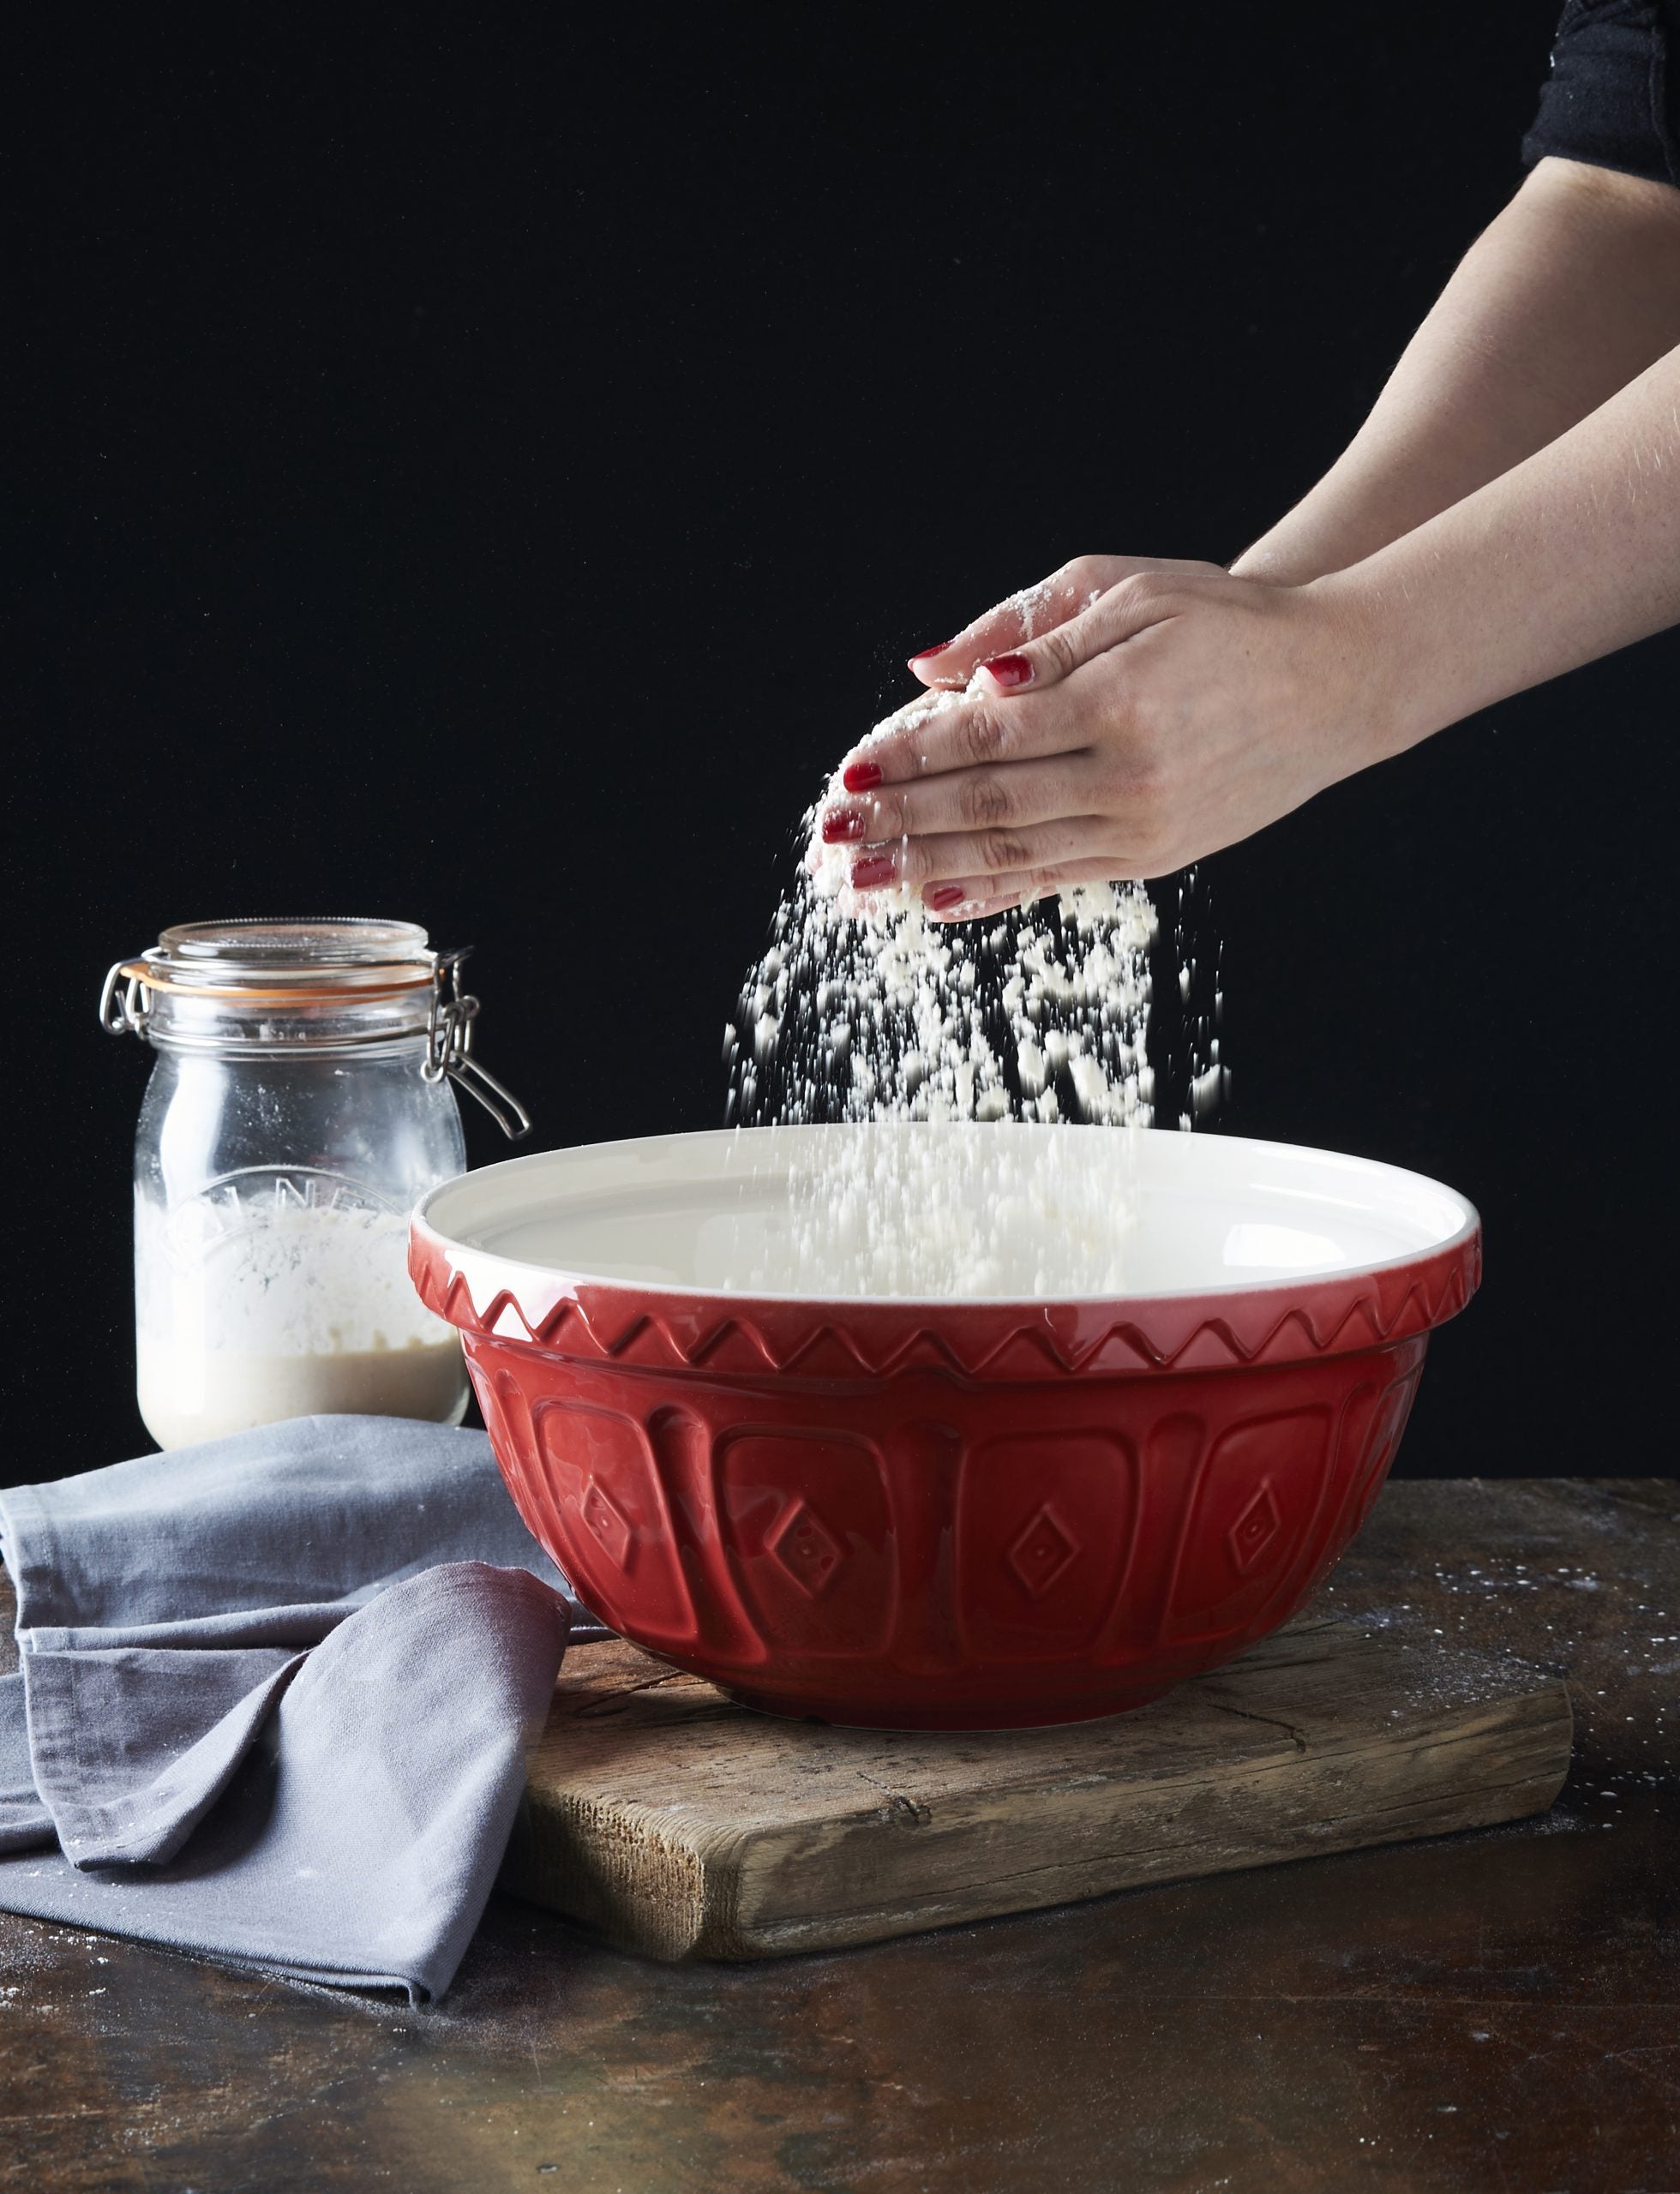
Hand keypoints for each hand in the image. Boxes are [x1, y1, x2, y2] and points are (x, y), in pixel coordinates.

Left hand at [823, 567, 1392, 917]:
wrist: (1336, 683)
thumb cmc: (1226, 621)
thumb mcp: (1128, 591)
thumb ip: (1026, 632)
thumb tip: (932, 672)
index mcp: (1119, 700)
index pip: (986, 737)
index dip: (910, 759)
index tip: (847, 774)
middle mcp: (1129, 776)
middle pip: (988, 805)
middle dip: (899, 823)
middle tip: (829, 837)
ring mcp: (1142, 827)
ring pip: (1014, 853)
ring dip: (926, 869)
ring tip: (859, 882)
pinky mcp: (1152, 856)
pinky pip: (1054, 879)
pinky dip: (989, 891)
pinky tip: (934, 899)